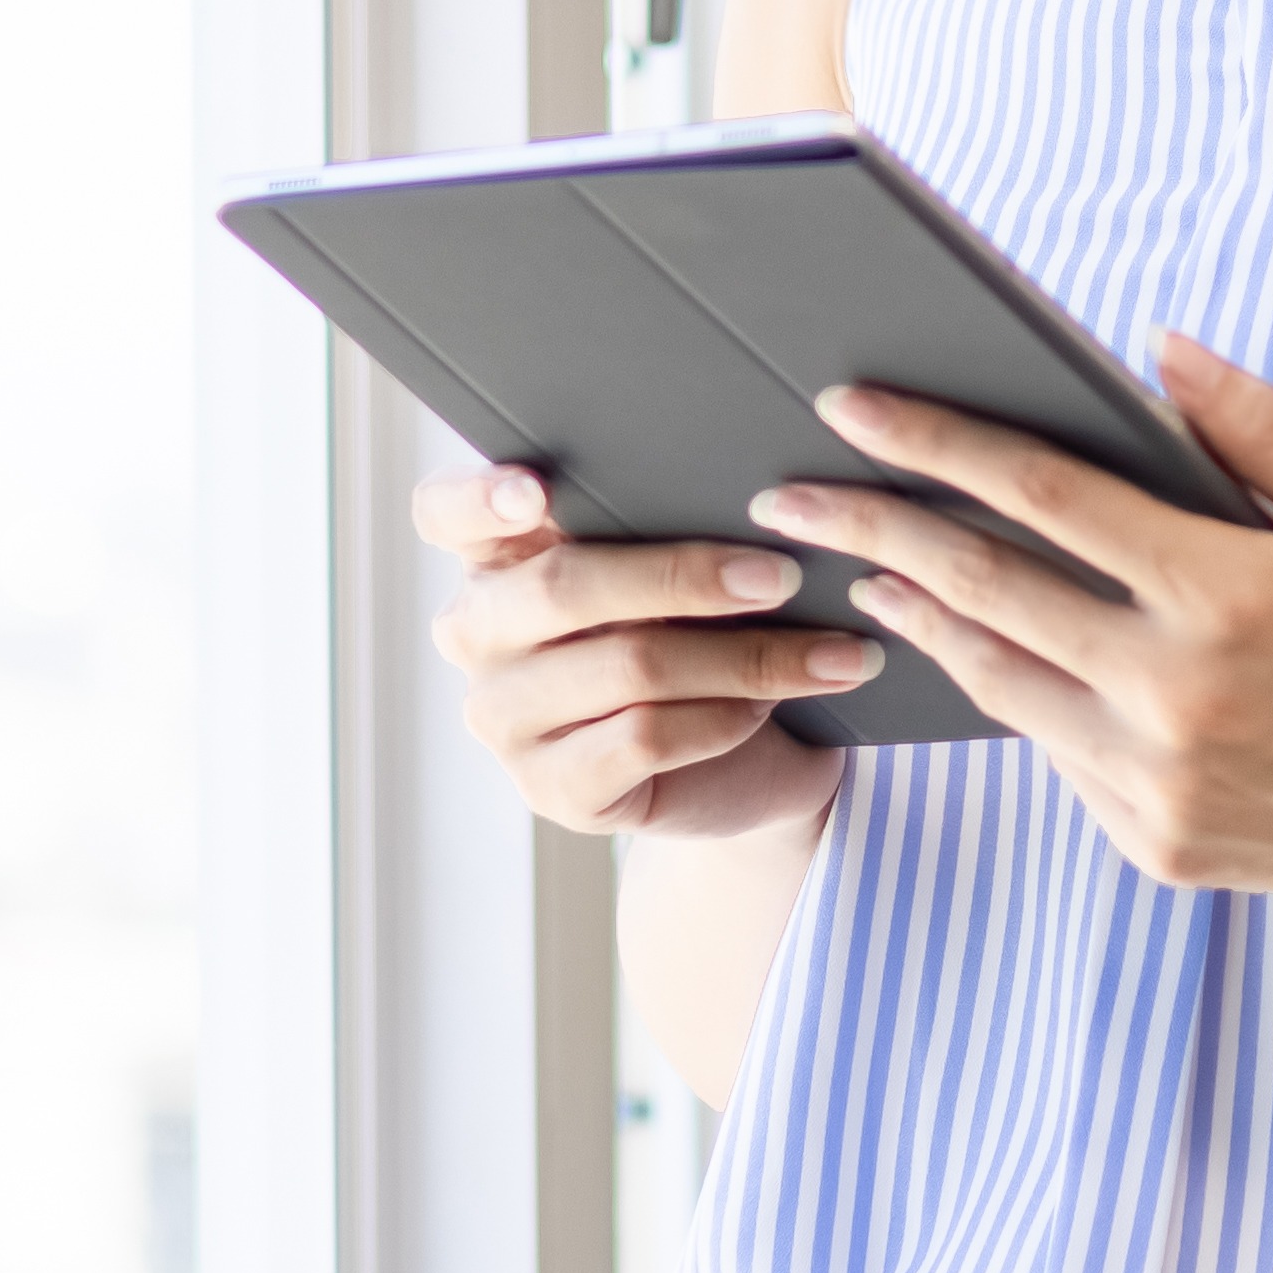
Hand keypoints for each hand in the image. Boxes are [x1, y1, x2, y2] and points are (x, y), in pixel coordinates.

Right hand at [414, 465, 882, 839]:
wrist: (746, 759)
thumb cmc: (706, 631)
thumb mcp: (677, 566)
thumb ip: (663, 520)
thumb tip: (737, 484)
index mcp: (495, 555)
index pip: (445, 512)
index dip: (482, 497)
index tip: (539, 491)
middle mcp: (479, 633)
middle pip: (562, 588)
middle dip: (683, 576)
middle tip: (781, 575)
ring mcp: (505, 718)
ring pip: (627, 665)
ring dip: (744, 655)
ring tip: (828, 647)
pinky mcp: (553, 788)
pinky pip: (645, 738)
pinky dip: (725, 715)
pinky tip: (773, 703)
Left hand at [755, 337, 1272, 901]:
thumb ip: (1263, 436)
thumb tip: (1161, 352)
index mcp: (1226, 594)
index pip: (1042, 495)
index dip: (935, 442)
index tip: (853, 404)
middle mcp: (1175, 695)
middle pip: (986, 590)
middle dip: (875, 532)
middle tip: (790, 495)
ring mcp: (1159, 783)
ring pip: (1004, 685)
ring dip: (925, 623)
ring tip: (868, 578)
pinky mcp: (1160, 845)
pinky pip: (1062, 759)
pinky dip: (1023, 700)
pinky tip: (993, 659)